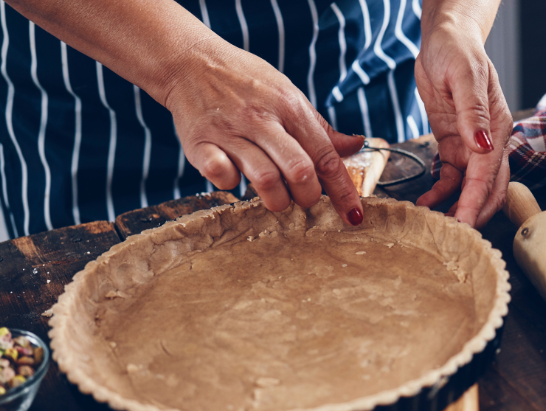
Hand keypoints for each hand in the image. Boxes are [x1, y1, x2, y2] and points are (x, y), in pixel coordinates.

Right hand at [164, 42, 365, 224]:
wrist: (190, 61)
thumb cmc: (246, 82)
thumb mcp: (288, 94)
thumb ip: (320, 128)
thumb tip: (356, 145)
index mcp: (290, 107)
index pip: (326, 156)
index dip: (343, 190)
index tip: (354, 215)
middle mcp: (262, 120)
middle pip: (299, 171)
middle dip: (309, 196)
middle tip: (304, 198)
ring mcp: (230, 132)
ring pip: (265, 179)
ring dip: (276, 199)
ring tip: (276, 196)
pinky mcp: (200, 144)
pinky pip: (221, 176)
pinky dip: (231, 185)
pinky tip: (234, 177)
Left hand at [414, 23, 511, 227]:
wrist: (444, 39)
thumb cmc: (457, 51)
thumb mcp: (465, 77)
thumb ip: (473, 113)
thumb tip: (482, 146)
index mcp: (497, 127)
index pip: (488, 174)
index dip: (476, 201)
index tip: (465, 223)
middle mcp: (488, 141)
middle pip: (488, 188)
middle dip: (474, 213)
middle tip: (455, 236)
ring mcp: (471, 145)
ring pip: (469, 188)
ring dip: (456, 208)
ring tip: (437, 226)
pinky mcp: (454, 145)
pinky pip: (451, 177)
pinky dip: (441, 193)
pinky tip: (426, 203)